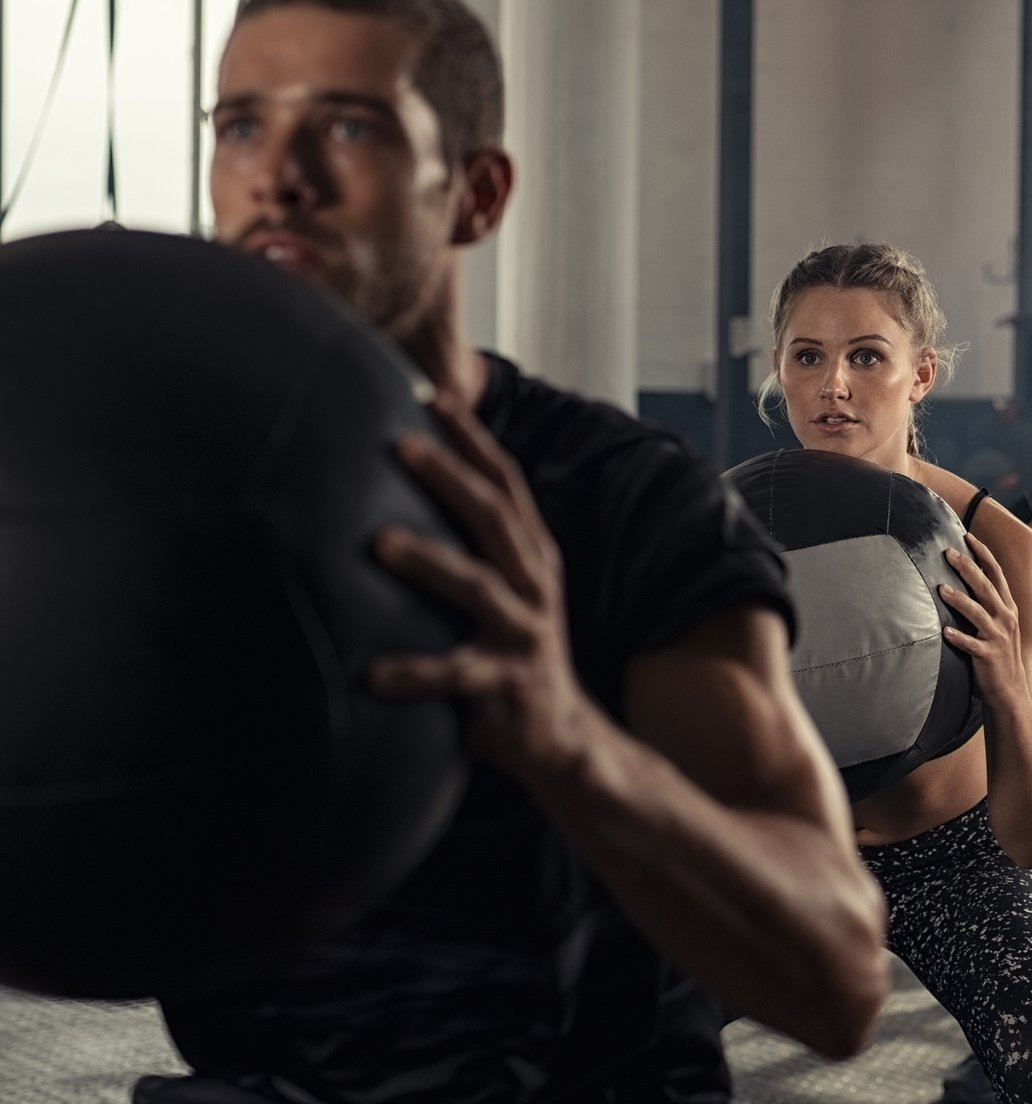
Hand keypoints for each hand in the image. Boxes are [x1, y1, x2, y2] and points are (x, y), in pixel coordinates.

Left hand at [366, 392, 598, 777]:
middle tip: (401, 444)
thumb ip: (467, 548)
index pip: (504, 482)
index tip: (436, 395)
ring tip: (380, 542)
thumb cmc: (508, 653)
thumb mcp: (501, 591)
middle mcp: (533, 583)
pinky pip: (457, 674)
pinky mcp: (508, 683)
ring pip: (477, 586)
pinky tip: (371, 674)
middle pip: (494, 517)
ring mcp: (523, 631)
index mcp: (530, 555)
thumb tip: (391, 499)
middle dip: (449, 476)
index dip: (473, 438)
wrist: (560, 738)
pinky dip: (414, 673)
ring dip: (429, 561)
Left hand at [938, 533, 1028, 701]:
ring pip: (977, 612)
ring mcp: (997, 637)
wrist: (1010, 691)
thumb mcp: (999, 626)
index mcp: (1007, 608)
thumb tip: (967, 581)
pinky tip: (944, 633)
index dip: (983, 554)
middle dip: (967, 567)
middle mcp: (1005, 618)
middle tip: (948, 553)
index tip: (968, 537)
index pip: (996, 573)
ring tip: (941, 589)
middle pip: (985, 586)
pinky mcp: (988, 655)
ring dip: (958, 599)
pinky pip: (971, 644)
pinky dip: (958, 637)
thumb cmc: (998, 655)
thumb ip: (987, 605)